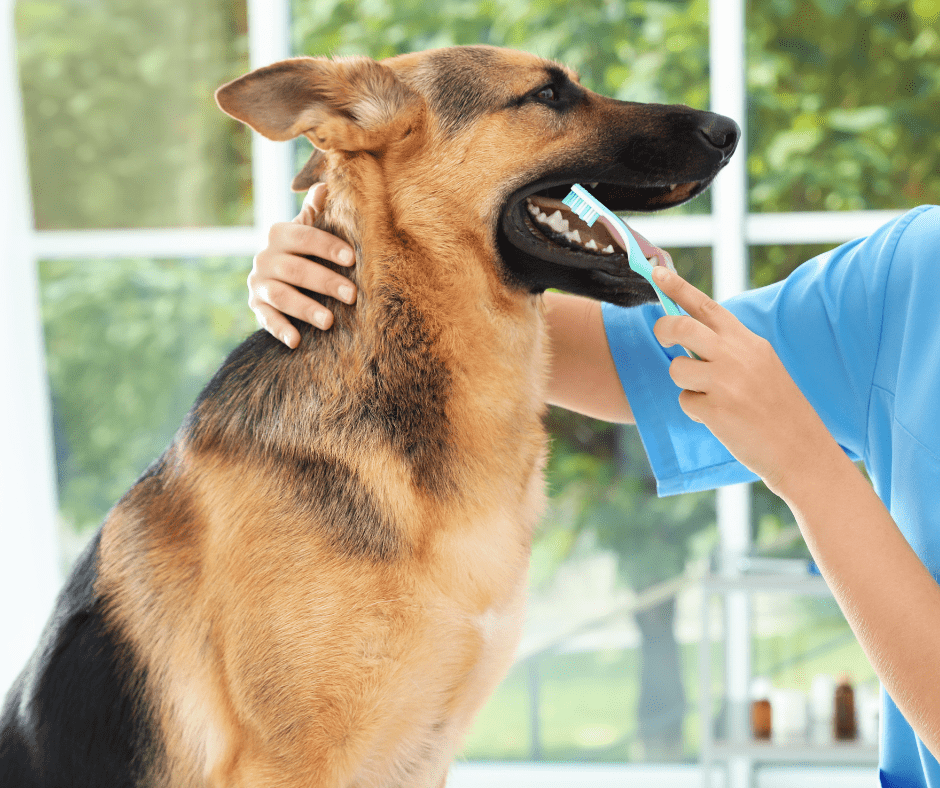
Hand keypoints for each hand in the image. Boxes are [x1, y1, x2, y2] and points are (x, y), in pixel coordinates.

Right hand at [248, 183, 356, 346]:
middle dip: (325, 282)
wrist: (275, 275)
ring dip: (305, 308)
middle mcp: (265, 257)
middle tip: (353, 295)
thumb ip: (317, 210)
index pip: (305, 237)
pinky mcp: (256, 306)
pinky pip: (266, 318)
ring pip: (282, 295)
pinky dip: (280, 329)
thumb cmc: (304, 250)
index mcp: (280, 234)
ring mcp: (259, 283)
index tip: (352, 258)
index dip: (328, 246)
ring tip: (329, 321)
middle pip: (296, 269)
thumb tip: (328, 183)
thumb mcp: (308, 228)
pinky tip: (296, 341)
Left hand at [650, 266, 835, 493]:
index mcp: (749, 342)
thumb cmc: (778, 409)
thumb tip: (689, 335)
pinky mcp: (717, 409)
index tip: (656, 272)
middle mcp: (737, 356)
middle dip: (663, 329)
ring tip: (711, 397)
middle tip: (662, 338)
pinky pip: (685, 401)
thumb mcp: (762, 366)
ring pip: (677, 368)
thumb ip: (730, 349)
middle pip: (681, 327)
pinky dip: (696, 411)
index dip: (678, 287)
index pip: (707, 306)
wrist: (803, 451)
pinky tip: (721, 419)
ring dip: (685, 383)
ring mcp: (726, 382)